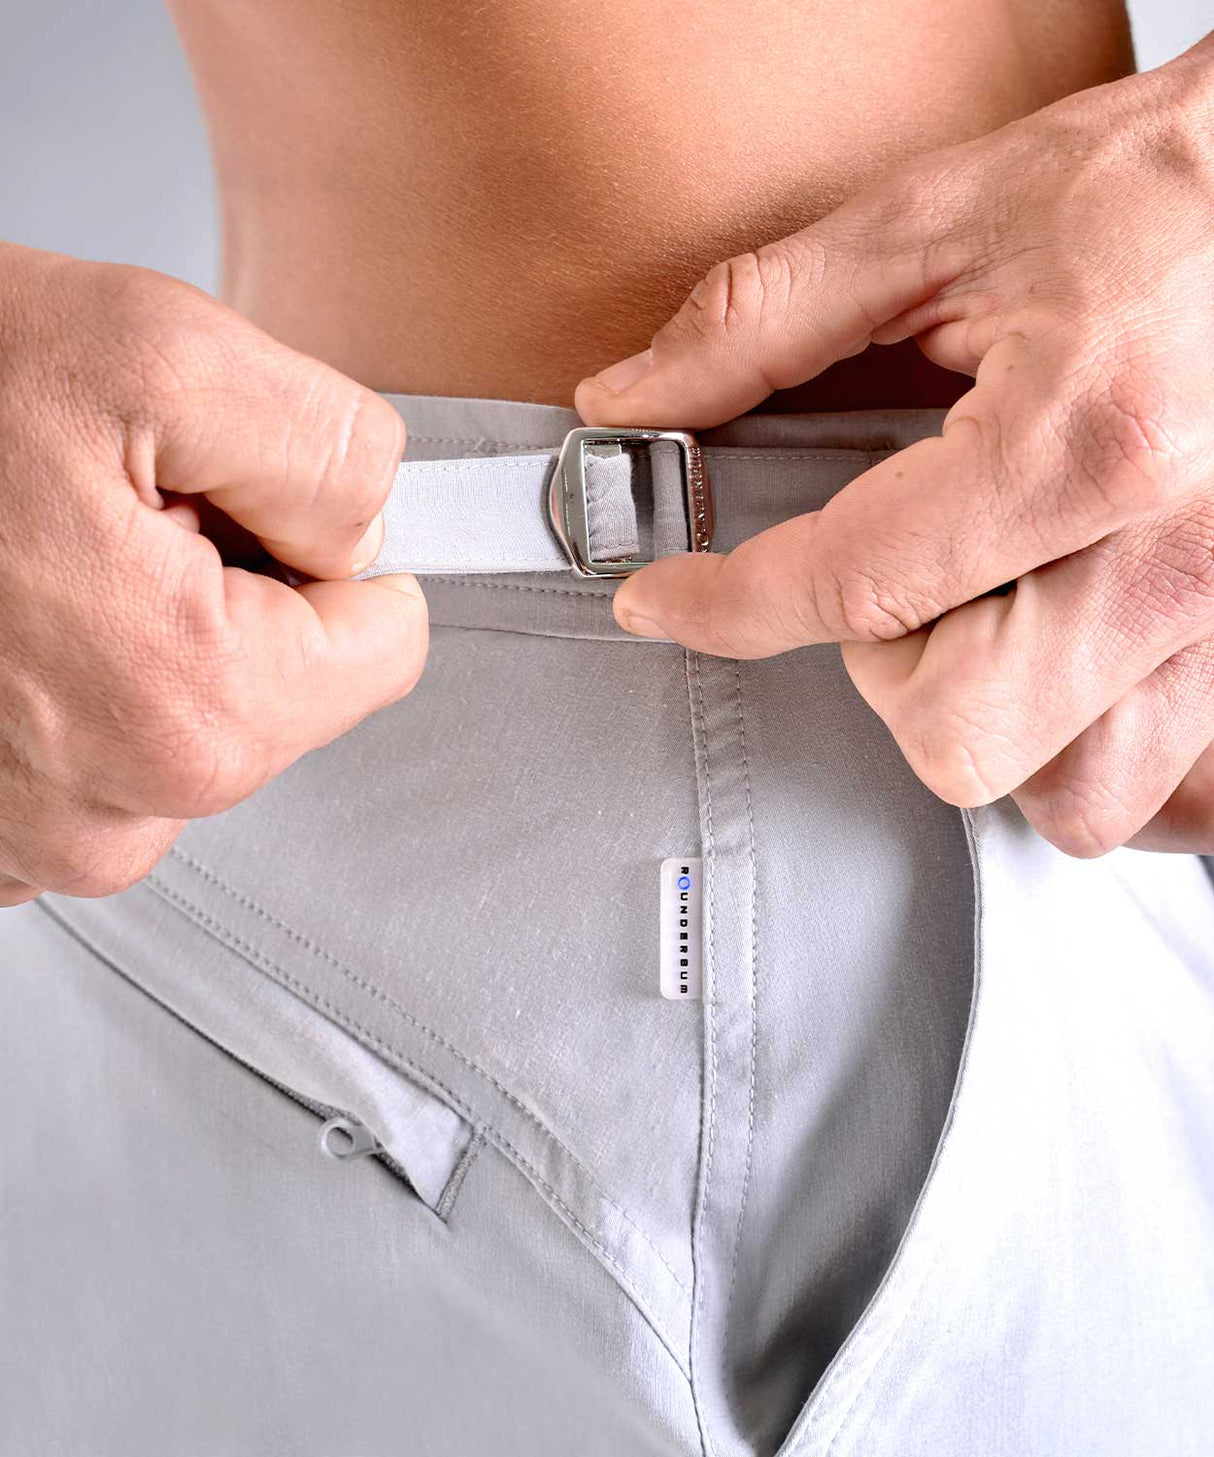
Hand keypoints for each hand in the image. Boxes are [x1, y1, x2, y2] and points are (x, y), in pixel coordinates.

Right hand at [0, 243, 425, 905]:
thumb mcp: (155, 353)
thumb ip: (326, 446)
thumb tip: (377, 520)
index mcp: (191, 713)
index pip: (385, 647)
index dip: (331, 546)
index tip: (262, 500)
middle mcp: (119, 812)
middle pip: (285, 685)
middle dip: (230, 583)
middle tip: (114, 506)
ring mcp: (40, 836)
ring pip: (186, 711)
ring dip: (144, 624)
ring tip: (35, 552)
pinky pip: (98, 741)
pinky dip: (71, 669)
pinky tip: (3, 609)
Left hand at [575, 40, 1213, 856]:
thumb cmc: (1149, 187)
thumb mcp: (938, 225)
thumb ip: (764, 321)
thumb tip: (633, 402)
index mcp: (1085, 441)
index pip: (854, 586)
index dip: (725, 606)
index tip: (660, 603)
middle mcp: (1173, 554)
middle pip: (959, 736)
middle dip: (883, 675)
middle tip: (891, 579)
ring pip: (1067, 796)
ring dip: (986, 719)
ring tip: (984, 612)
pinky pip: (1154, 790)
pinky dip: (1080, 747)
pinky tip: (1055, 660)